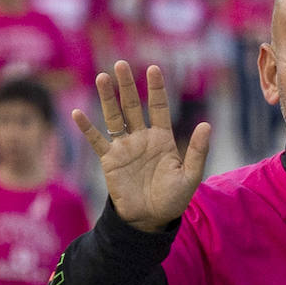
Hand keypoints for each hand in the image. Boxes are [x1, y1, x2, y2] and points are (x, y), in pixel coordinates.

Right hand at [72, 61, 210, 233]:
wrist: (149, 220)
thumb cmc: (172, 199)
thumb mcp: (189, 176)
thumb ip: (196, 151)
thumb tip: (207, 125)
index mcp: (163, 139)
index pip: (159, 107)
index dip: (156, 89)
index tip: (154, 68)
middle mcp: (142, 138)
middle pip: (134, 106)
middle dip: (128, 86)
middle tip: (122, 64)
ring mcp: (124, 148)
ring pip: (114, 117)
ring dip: (108, 98)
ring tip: (102, 77)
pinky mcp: (109, 160)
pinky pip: (97, 141)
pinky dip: (87, 128)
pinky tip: (78, 113)